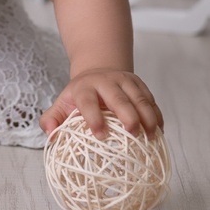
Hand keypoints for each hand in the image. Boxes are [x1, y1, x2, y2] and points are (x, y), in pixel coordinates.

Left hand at [40, 68, 163, 139]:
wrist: (97, 73)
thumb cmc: (79, 96)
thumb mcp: (62, 104)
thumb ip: (51, 120)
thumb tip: (51, 135)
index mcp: (85, 88)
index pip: (88, 102)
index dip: (93, 118)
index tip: (100, 135)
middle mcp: (106, 81)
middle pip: (119, 98)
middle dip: (128, 116)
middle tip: (134, 134)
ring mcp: (125, 81)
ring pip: (139, 98)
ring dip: (147, 117)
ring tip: (151, 136)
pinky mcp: (139, 84)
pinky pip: (150, 99)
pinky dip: (156, 114)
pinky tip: (159, 130)